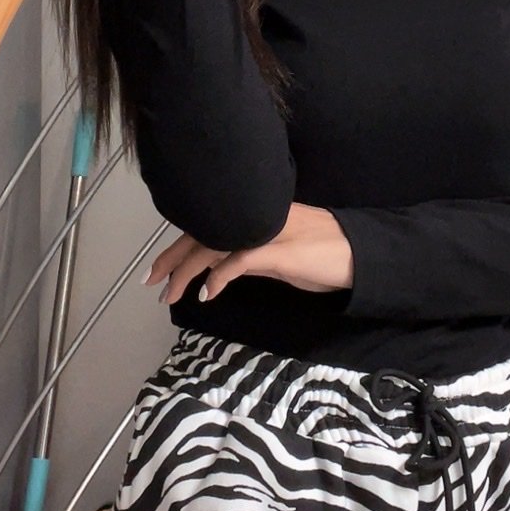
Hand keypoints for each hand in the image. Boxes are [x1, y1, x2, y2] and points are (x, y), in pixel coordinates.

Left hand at [143, 201, 354, 304]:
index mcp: (255, 216)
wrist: (359, 254)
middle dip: (172, 258)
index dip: (180, 245)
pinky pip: (239, 262)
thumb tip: (221, 270)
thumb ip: (251, 257)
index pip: (208, 226)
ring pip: (214, 245)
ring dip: (187, 271)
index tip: (159, 268)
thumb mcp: (280, 255)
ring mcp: (266, 232)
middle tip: (150, 281)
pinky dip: (219, 277)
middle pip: (203, 233)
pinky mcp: (278, 251)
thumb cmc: (323, 255)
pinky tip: (207, 294)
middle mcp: (255, 218)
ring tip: (170, 294)